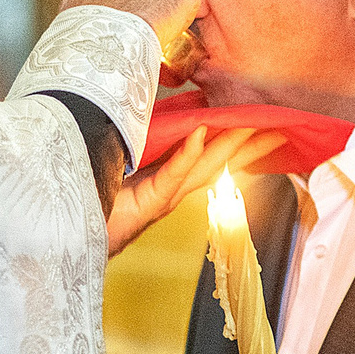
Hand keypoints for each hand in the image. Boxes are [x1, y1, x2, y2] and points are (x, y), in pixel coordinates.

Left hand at [107, 126, 284, 254]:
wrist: (74, 230)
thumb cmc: (95, 199)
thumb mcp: (125, 164)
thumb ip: (147, 147)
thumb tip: (169, 123)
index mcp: (169, 179)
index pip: (211, 155)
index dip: (238, 139)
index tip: (262, 123)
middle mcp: (173, 189)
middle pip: (219, 162)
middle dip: (251, 145)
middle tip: (280, 127)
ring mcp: (163, 196)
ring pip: (204, 167)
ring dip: (229, 146)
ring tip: (252, 126)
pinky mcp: (146, 201)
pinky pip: (170, 175)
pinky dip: (186, 156)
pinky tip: (200, 134)